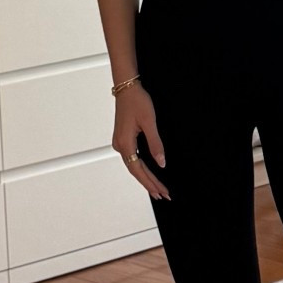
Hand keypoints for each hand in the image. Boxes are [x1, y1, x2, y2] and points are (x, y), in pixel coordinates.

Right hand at [113, 84, 169, 200]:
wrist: (126, 87)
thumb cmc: (137, 101)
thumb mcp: (150, 122)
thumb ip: (155, 145)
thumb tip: (161, 163)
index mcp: (125, 144)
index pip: (139, 170)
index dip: (151, 182)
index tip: (162, 192)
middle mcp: (119, 146)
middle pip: (135, 171)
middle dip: (149, 184)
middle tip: (163, 195)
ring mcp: (120, 142)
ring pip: (133, 166)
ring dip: (145, 177)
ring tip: (157, 189)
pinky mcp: (123, 138)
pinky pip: (132, 158)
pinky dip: (141, 168)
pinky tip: (148, 173)